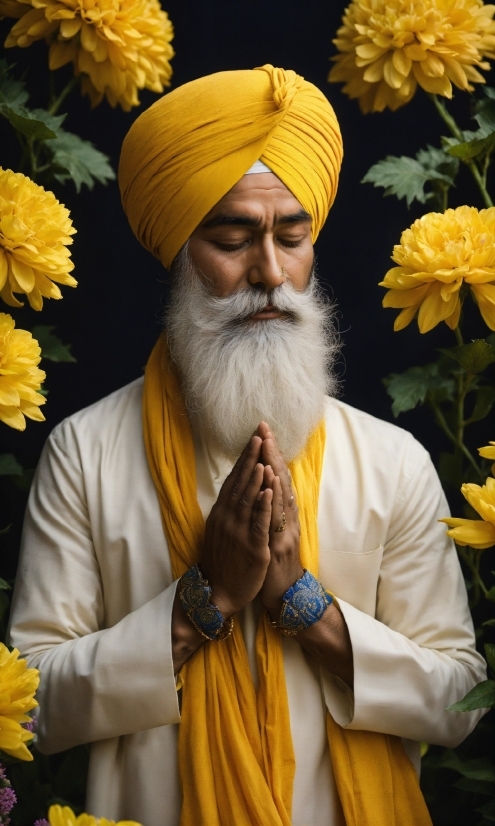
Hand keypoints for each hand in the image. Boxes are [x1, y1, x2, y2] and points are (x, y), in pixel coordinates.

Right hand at [201, 431, 272, 617]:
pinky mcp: (253, 547)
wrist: (219, 593)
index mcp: (222, 513)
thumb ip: (227, 509)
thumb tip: (234, 486)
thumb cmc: (223, 561)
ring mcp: (239, 532)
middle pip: (241, 483)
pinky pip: (258, 523)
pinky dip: (263, 505)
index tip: (252, 438)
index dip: (244, 459)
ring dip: (256, 477)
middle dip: (251, 459)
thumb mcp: (220, 530)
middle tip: (259, 436)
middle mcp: (228, 519)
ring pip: (249, 500)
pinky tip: (268, 490)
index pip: (234, 479)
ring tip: (263, 456)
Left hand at [258, 423, 302, 617]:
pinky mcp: (280, 545)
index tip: (262, 433)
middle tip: (264, 430)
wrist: (283, 596)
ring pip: (280, 496)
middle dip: (271, 454)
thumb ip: (271, 511)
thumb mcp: (272, 534)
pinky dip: (275, 499)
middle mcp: (287, 519)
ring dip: (274, 469)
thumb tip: (265, 488)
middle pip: (280, 481)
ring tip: (267, 447)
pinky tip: (272, 482)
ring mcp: (285, 531)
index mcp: (283, 515)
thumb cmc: (275, 565)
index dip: (270, 456)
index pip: (277, 478)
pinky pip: (276, 518)